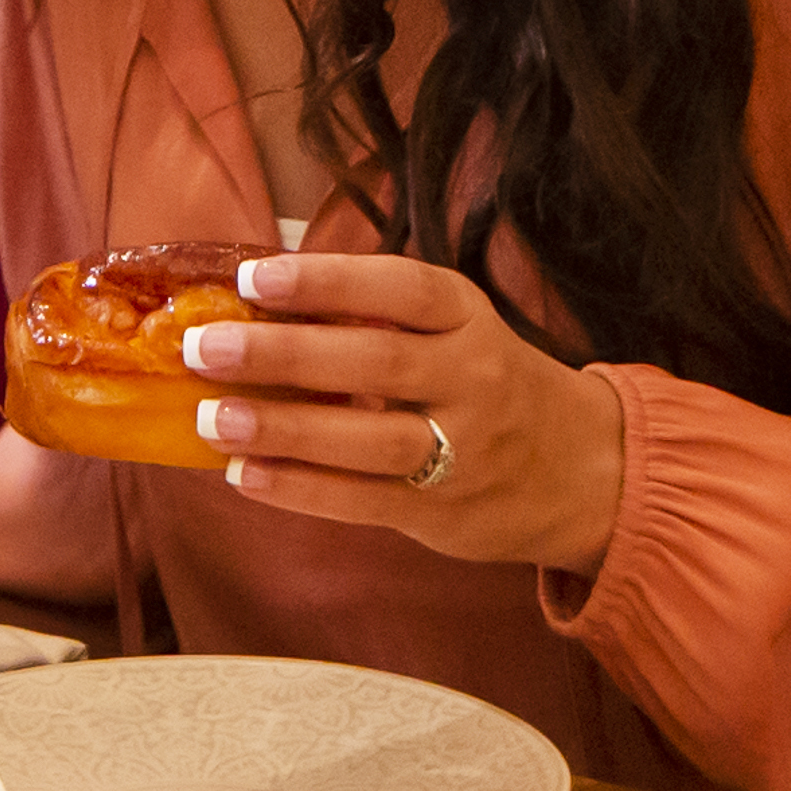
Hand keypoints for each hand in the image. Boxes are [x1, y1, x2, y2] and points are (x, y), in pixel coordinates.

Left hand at [175, 249, 629, 577]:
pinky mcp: (444, 512)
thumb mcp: (459, 331)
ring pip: (369, 439)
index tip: (252, 277)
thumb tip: (256, 297)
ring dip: (283, 429)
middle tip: (205, 347)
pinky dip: (301, 489)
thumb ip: (378, 316)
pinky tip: (244, 475)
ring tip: (209, 418)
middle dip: (283, 354)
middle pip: (376, 362)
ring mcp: (463, 451)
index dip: (327, 281)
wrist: (584, 470)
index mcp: (470, 320)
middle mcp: (473, 378)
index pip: (401, 289)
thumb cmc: (488, 383)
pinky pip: (365, 500)